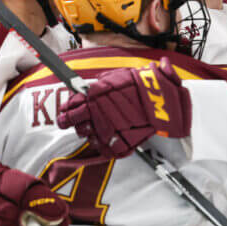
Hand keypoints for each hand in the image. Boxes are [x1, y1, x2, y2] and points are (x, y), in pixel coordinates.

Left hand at [57, 59, 191, 157]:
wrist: (161, 101)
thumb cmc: (143, 86)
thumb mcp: (120, 76)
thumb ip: (105, 81)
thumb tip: (97, 82)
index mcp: (94, 95)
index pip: (71, 104)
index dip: (66, 108)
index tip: (65, 109)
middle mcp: (96, 113)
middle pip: (71, 121)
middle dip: (67, 121)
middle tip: (66, 121)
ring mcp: (105, 130)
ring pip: (85, 135)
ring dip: (86, 132)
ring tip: (92, 128)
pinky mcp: (117, 144)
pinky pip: (102, 149)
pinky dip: (102, 145)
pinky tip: (104, 140)